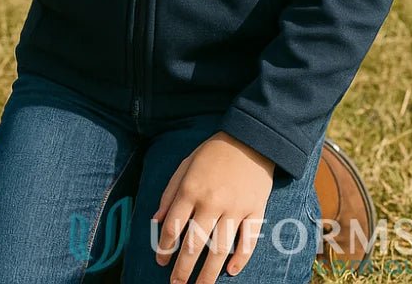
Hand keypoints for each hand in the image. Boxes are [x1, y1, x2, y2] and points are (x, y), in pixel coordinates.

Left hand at [153, 132, 274, 283]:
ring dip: (209, 273)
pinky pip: (248, 241)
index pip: (173, 226)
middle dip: (183, 268)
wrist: (249, 140)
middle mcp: (212, 202)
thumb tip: (155, 220)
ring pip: (220, 249)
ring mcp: (235, 209)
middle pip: (195, 243)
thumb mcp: (184, 166)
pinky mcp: (256, 212)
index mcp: (191, 189)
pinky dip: (240, 259)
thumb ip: (169, 193)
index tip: (160, 262)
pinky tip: (231, 272)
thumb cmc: (212, 154)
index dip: (164, 247)